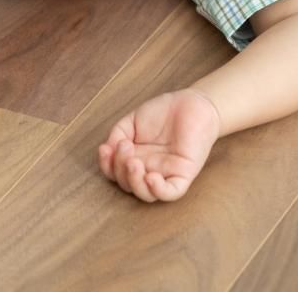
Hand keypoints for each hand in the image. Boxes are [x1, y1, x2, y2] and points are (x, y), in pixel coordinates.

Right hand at [97, 88, 221, 201]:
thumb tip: (108, 150)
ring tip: (134, 162)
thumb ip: (117, 134)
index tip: (105, 148)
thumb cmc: (163, 111)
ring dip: (134, 182)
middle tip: (125, 147)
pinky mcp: (184, 174)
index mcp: (135, 159)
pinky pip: (170, 193)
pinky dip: (158, 191)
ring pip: (145, 194)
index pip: (115, 173)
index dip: (106, 165)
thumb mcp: (133, 120)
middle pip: (127, 184)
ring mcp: (166, 174)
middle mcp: (148, 170)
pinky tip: (151, 178)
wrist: (192, 103)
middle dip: (120, 168)